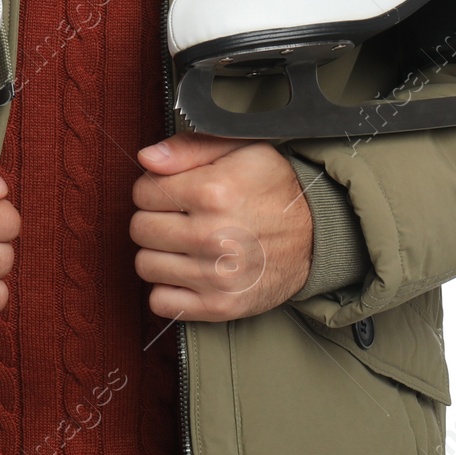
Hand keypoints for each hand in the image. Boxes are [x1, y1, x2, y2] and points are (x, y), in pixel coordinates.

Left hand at [131, 132, 313, 321]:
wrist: (315, 235)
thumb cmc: (272, 188)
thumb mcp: (238, 149)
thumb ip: (188, 147)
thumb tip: (146, 157)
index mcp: (212, 191)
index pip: (142, 192)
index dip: (153, 188)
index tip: (173, 192)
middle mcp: (212, 236)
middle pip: (140, 229)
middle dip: (154, 219)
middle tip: (178, 217)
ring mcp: (216, 276)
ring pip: (146, 264)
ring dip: (159, 252)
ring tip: (183, 243)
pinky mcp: (220, 306)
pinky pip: (162, 301)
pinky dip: (168, 288)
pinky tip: (187, 270)